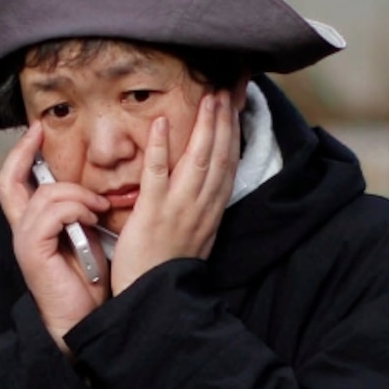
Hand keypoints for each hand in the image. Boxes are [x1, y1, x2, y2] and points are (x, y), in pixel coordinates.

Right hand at [0, 126, 106, 346]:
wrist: (85, 319)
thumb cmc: (89, 280)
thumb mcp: (86, 235)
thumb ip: (80, 211)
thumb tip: (94, 188)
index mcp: (33, 224)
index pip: (13, 180)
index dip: (20, 153)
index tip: (36, 129)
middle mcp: (22, 229)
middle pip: (7, 179)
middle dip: (23, 152)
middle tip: (40, 131)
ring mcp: (25, 240)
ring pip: (45, 194)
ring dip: (78, 194)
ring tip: (98, 208)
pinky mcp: (33, 251)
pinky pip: (53, 213)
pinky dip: (76, 209)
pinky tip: (92, 220)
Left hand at [109, 88, 239, 293]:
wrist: (154, 296)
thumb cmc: (168, 267)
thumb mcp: (197, 235)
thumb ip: (202, 208)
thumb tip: (205, 185)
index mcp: (213, 211)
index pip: (228, 165)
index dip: (233, 135)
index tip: (234, 109)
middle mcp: (202, 206)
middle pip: (219, 156)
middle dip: (224, 121)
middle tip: (224, 92)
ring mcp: (180, 208)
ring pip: (198, 159)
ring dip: (204, 126)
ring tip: (207, 98)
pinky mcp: (154, 212)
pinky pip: (158, 173)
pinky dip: (161, 147)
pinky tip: (162, 123)